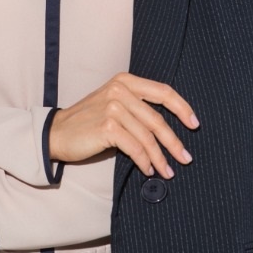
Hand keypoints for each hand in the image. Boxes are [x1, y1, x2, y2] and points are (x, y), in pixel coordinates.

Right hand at [49, 72, 198, 179]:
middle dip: (174, 141)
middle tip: (186, 157)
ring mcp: (113, 106)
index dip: (182, 108)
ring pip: (148, 136)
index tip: (195, 124)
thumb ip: (137, 106)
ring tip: (168, 171)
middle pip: (157, 118)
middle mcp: (120, 89)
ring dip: (160, 157)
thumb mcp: (114, 103)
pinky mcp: (107, 126)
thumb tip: (168, 127)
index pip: (163, 91)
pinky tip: (148, 169)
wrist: (57, 132)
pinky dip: (144, 161)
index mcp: (125, 80)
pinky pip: (135, 147)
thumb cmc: (89, 121)